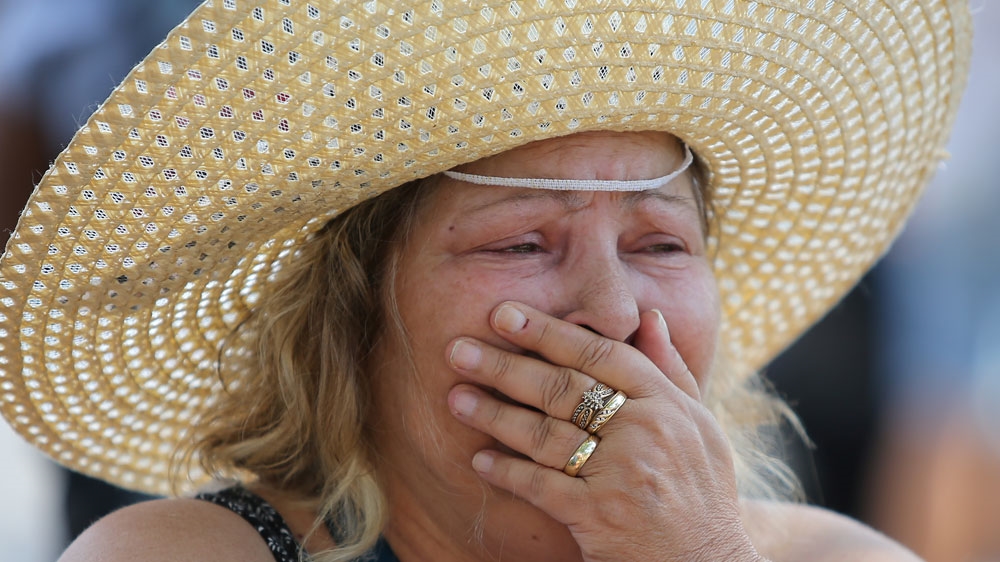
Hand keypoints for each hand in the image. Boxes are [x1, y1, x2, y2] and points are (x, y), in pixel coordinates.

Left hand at [446, 301, 763, 561]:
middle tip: (458, 350)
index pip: (602, 355)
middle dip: (505, 366)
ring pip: (546, 433)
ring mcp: (623, 474)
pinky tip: (479, 460)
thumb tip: (650, 316)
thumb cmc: (699, 495)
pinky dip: (508, 471)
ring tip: (455, 398)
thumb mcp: (701, 428)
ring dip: (494, 414)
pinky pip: (542, 485)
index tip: (504, 314)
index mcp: (670, 405)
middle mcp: (648, 432)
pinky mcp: (601, 516)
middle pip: (564, 388)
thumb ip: (672, 371)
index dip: (549, 332)